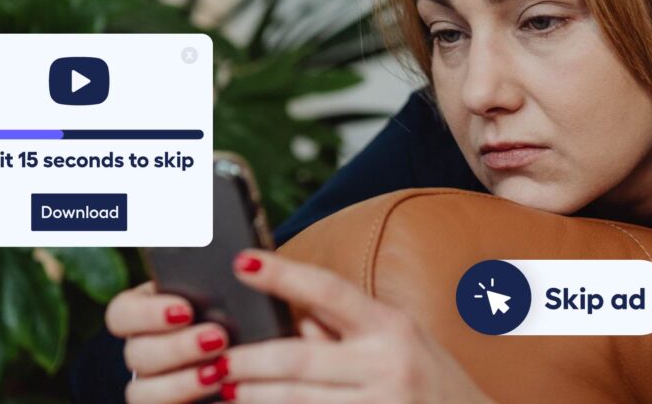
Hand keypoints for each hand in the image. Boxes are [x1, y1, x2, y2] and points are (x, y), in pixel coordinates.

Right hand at [105, 281, 231, 402]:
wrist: (256, 354)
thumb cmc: (242, 312)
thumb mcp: (231, 293)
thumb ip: (219, 284)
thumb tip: (233, 270)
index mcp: (146, 310)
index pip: (122, 312)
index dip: (147, 313)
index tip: (185, 310)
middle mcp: (142, 348)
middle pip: (136, 353)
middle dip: (177, 347)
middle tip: (218, 338)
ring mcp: (150, 383)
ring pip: (141, 392)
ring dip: (181, 382)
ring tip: (220, 371)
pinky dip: (188, 400)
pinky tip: (220, 390)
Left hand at [220, 249, 494, 402]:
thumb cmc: (435, 384)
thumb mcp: (402, 342)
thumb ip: (348, 330)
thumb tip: (291, 314)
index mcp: (392, 326)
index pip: (329, 291)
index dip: (283, 275)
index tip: (242, 262)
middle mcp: (387, 364)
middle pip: (299, 358)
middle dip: (248, 360)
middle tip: (215, 359)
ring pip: (296, 401)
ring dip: (254, 397)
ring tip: (225, 390)